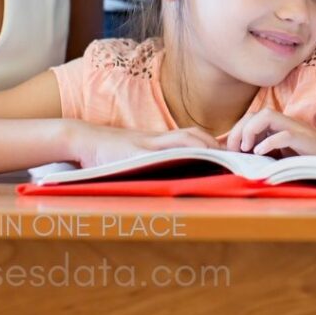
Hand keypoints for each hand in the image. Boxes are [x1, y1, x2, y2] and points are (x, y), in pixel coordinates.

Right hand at [65, 121, 219, 169]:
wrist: (82, 139)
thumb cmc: (108, 152)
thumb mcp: (135, 155)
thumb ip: (153, 162)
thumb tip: (174, 178)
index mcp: (159, 141)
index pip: (193, 137)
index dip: (212, 145)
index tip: (230, 156)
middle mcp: (156, 139)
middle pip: (193, 135)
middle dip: (214, 146)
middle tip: (233, 160)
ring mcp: (146, 143)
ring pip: (182, 140)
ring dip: (203, 148)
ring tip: (220, 160)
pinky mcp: (133, 151)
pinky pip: (159, 152)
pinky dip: (176, 155)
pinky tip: (188, 163)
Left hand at [225, 108, 315, 157]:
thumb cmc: (307, 161)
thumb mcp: (281, 157)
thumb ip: (264, 154)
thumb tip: (239, 161)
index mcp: (278, 127)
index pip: (251, 118)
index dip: (237, 131)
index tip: (231, 151)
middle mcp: (285, 123)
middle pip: (257, 114)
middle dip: (240, 130)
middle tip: (235, 151)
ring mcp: (296, 130)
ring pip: (268, 116)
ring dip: (251, 130)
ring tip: (246, 149)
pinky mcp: (305, 140)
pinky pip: (285, 134)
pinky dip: (270, 142)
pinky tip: (260, 153)